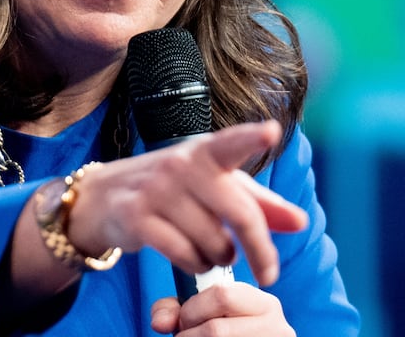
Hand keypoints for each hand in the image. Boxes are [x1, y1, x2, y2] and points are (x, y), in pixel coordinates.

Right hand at [68, 120, 307, 286]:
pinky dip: (196, 265)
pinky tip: (192, 258)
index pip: (231, 142)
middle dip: (260, 250)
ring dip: (220, 258)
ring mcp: (156, 190)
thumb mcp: (214, 187)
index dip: (251, 137)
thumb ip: (259, 204)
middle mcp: (180, 166)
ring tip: (212, 250)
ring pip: (214, 242)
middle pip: (239, 214)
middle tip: (270, 273)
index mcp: (204, 152)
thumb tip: (300, 222)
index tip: (271, 131)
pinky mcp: (137, 218)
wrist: (104, 197)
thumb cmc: (172, 189)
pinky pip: (185, 255)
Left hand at [150, 282, 294, 335]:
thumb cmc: (224, 332)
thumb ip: (177, 309)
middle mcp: (277, 328)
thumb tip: (159, 323)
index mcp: (265, 305)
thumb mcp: (205, 313)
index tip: (185, 320)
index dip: (193, 309)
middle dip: (189, 334)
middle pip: (216, 330)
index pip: (223, 295)